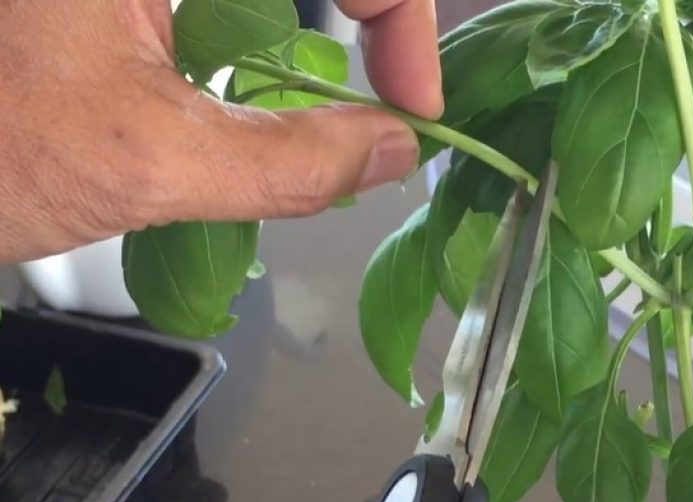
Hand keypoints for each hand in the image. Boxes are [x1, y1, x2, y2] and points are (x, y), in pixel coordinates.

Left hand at [0, 1, 439, 263]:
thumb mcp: (148, 162)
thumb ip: (290, 164)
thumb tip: (392, 151)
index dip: (401, 13)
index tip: (412, 105)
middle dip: (371, 8)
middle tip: (390, 91)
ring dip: (322, 17)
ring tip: (337, 82)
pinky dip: (262, 22)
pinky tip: (257, 71)